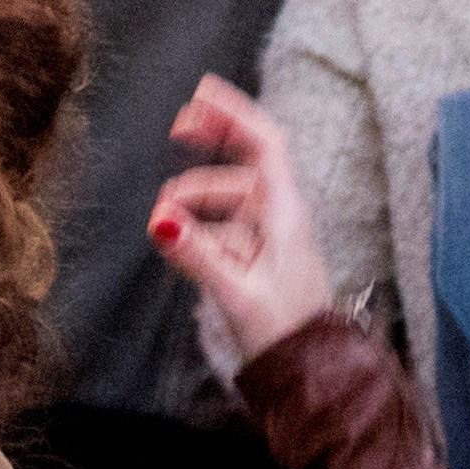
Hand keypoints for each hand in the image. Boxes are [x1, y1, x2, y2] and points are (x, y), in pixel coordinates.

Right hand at [152, 76, 337, 366]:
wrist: (309, 374)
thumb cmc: (286, 333)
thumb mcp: (237, 292)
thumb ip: (196, 255)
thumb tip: (160, 220)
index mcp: (284, 213)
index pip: (264, 143)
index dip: (234, 113)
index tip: (200, 94)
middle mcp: (278, 216)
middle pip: (244, 161)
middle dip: (211, 144)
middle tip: (177, 129)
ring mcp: (266, 237)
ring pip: (224, 200)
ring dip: (193, 201)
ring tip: (163, 224)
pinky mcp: (255, 259)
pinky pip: (221, 229)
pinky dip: (197, 230)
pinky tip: (177, 247)